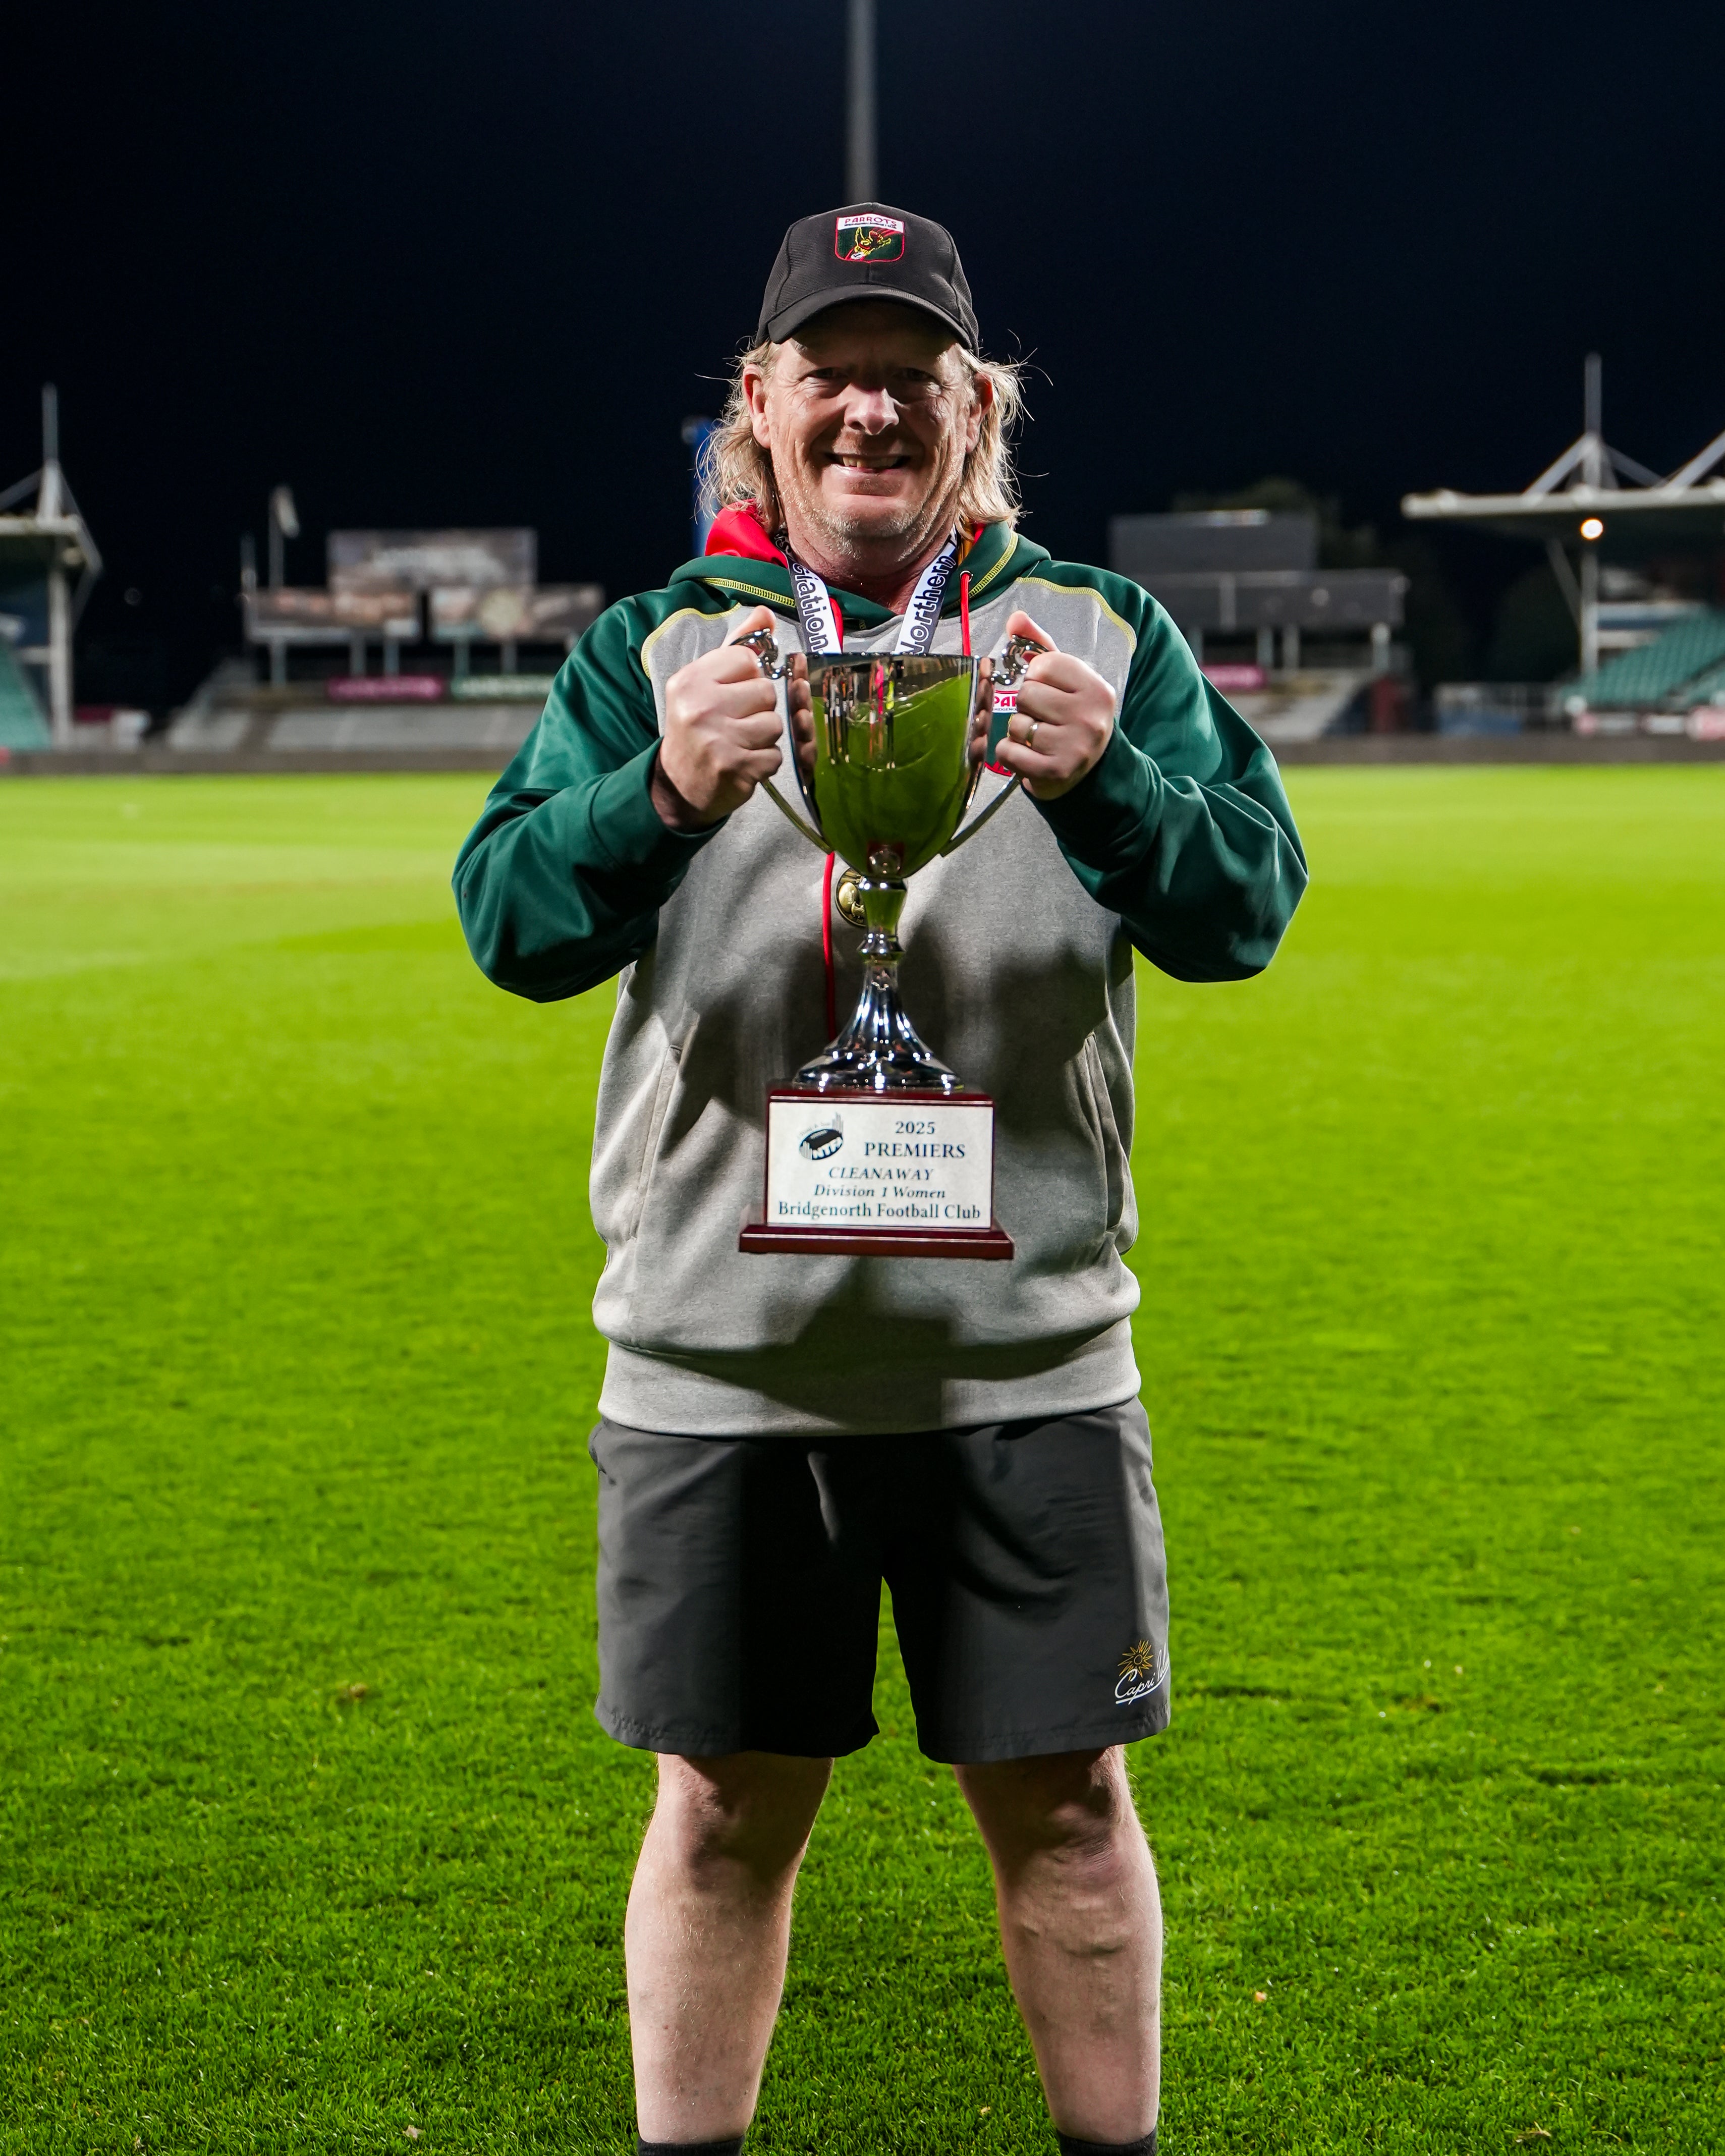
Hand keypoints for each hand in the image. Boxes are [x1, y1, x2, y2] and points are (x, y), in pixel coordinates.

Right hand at [652, 605, 785, 828]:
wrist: (677, 784)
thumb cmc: (696, 727)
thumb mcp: (706, 683)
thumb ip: (737, 648)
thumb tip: (765, 614)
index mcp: (691, 680)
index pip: (747, 659)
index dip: (749, 676)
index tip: (733, 693)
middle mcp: (701, 707)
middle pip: (766, 692)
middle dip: (759, 709)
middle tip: (737, 722)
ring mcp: (718, 739)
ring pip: (774, 724)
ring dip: (764, 737)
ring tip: (741, 742)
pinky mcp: (735, 767)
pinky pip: (774, 755)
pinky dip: (764, 762)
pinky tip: (744, 762)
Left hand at [991, 610, 1114, 800]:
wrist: (1090, 768)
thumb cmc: (1072, 716)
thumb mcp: (1065, 678)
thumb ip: (1040, 645)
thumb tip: (1016, 618)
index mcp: (1095, 688)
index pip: (1043, 664)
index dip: (1035, 675)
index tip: (1047, 688)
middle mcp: (1089, 716)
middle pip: (1026, 694)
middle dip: (1025, 704)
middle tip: (1041, 715)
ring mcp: (1074, 746)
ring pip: (1016, 724)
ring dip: (1017, 730)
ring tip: (1036, 735)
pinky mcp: (1055, 771)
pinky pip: (1009, 752)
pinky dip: (1009, 752)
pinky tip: (1026, 753)